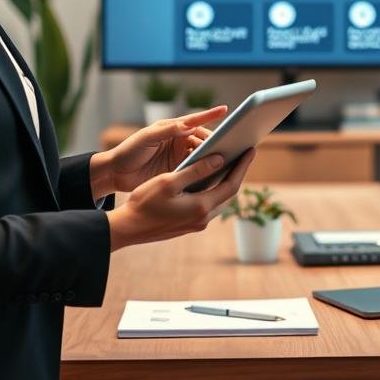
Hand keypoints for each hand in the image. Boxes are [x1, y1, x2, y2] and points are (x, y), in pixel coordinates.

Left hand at [91, 106, 227, 197]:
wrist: (117, 173)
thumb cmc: (129, 150)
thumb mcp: (147, 138)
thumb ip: (167, 130)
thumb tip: (186, 124)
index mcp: (173, 128)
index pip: (195, 120)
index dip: (210, 115)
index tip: (225, 110)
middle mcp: (179, 140)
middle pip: (203, 140)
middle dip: (216, 141)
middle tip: (231, 144)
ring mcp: (179, 156)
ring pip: (201, 155)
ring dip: (212, 157)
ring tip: (227, 159)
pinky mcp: (178, 171)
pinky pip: (195, 170)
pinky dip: (204, 171)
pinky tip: (213, 175)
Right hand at [107, 147, 255, 250]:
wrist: (127, 228)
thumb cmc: (144, 203)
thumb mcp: (169, 181)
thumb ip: (196, 170)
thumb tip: (219, 159)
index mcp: (201, 206)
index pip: (231, 184)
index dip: (243, 166)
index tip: (251, 151)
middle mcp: (203, 218)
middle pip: (229, 193)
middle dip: (237, 173)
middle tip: (243, 154)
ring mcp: (196, 224)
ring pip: (219, 200)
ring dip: (225, 182)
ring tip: (229, 163)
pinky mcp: (189, 225)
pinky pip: (209, 205)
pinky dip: (214, 190)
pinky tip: (209, 179)